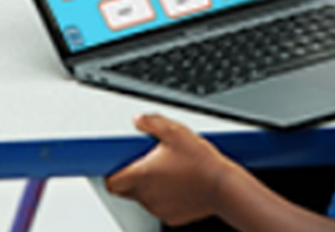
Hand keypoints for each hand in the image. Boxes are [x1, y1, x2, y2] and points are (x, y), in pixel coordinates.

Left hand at [106, 114, 242, 225]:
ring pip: (144, 199)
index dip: (112, 174)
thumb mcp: (176, 132)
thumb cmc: (201, 162)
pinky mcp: (172, 216)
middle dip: (130, 179)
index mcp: (142, 174)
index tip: (118, 166)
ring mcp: (158, 207)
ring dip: (149, 188)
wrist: (223, 187)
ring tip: (169, 172)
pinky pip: (161, 207)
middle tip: (146, 164)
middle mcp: (146, 194)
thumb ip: (152, 122)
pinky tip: (180, 185)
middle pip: (125, 191)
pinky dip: (165, 198)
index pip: (111, 182)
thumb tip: (138, 119)